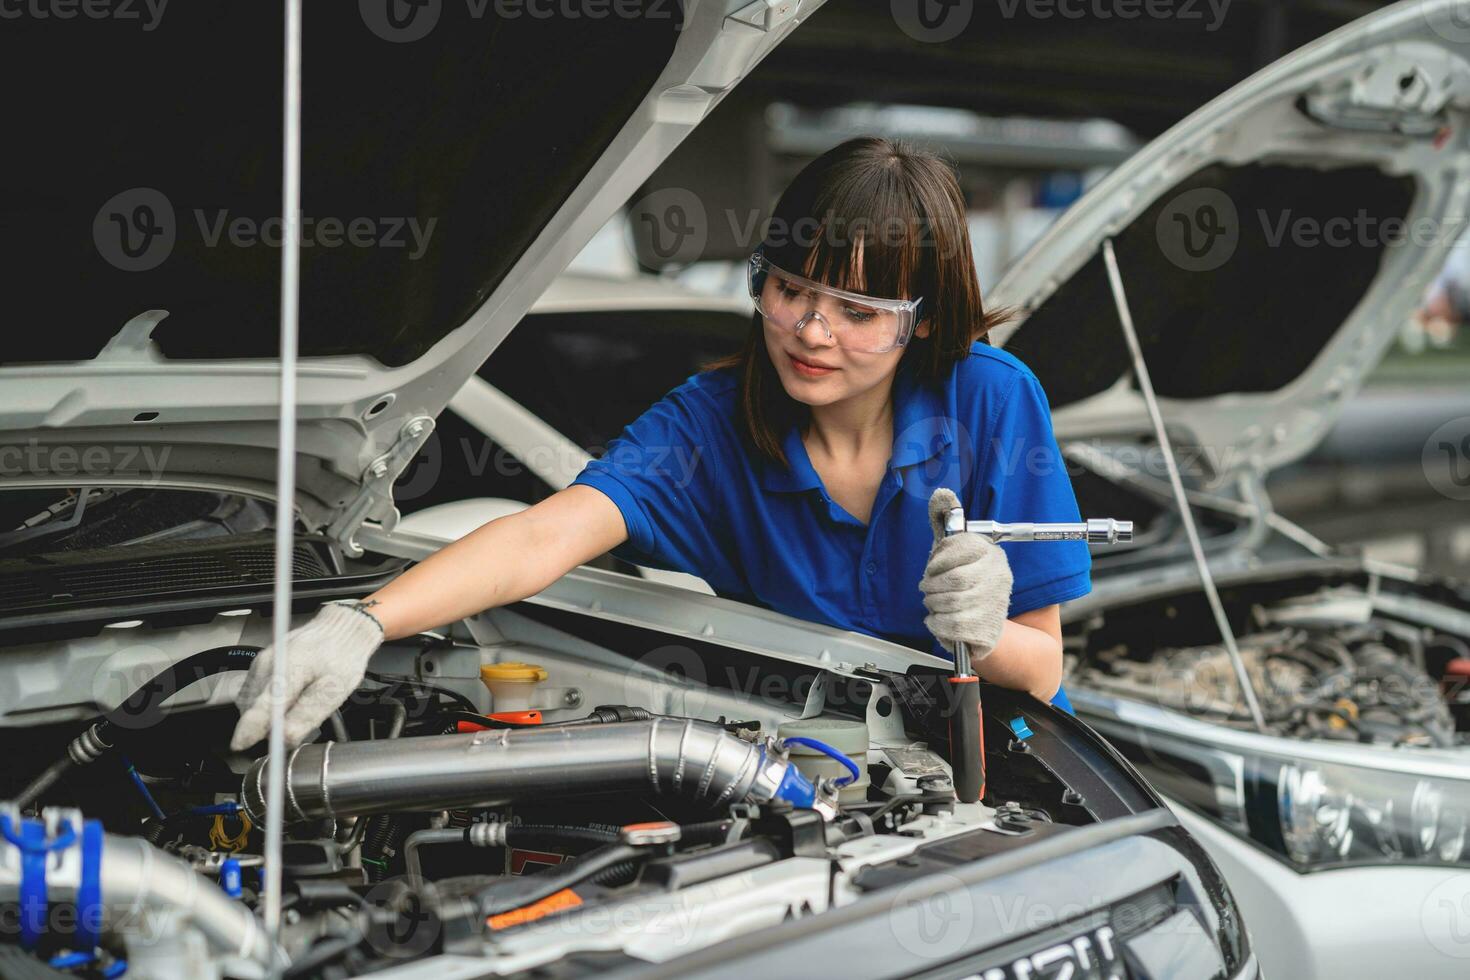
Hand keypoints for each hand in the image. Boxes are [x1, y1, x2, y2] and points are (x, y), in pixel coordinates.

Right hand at [230, 602, 383, 750]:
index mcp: (288, 669)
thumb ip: (307, 714)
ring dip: (265, 714)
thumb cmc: (341, 656)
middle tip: (295, 724)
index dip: (250, 729)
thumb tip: (284, 737)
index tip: (240, 744)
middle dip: (267, 725)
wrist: (340, 630)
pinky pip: (253, 693)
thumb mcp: (334, 690)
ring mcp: (261, 662)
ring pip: (250, 702)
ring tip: (295, 705)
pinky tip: (286, 697)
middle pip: (253, 708)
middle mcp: (268, 664)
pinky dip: (265, 703)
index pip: (261, 706)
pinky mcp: (259, 665)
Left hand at [919, 488, 1012, 657]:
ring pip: (952, 603)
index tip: (931, 569)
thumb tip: (941, 494)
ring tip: (932, 602)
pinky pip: (952, 625)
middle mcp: (998, 576)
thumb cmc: (964, 580)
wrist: (988, 622)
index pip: (959, 550)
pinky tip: (936, 619)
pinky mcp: (988, 627)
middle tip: (927, 588)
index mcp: (991, 554)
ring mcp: (995, 603)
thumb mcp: (953, 550)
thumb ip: (943, 521)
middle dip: (932, 585)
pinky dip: (936, 623)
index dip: (937, 561)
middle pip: (955, 580)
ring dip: (933, 604)